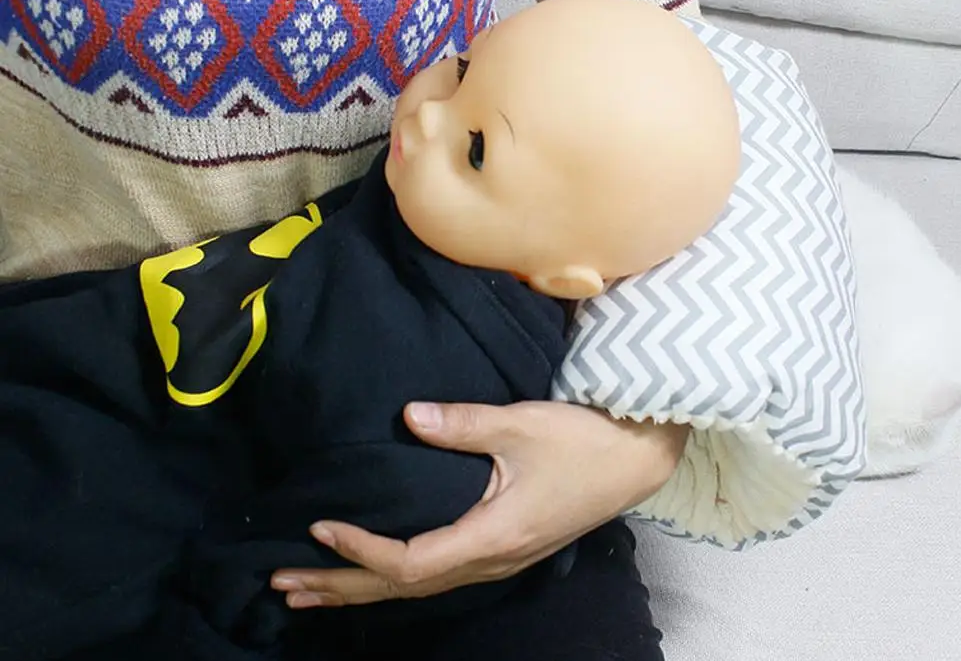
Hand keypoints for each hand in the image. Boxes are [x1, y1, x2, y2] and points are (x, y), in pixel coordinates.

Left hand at [271, 400, 688, 607]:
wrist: (634, 460)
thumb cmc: (581, 440)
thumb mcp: (522, 425)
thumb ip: (464, 424)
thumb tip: (407, 415)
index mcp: (490, 535)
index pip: (408, 561)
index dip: (359, 550)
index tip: (319, 526)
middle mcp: (488, 560)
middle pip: (402, 588)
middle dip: (341, 587)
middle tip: (282, 584)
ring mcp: (497, 560)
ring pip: (417, 588)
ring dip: (361, 588)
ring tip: (313, 589)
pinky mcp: (503, 549)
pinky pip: (436, 577)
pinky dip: (394, 579)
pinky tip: (379, 573)